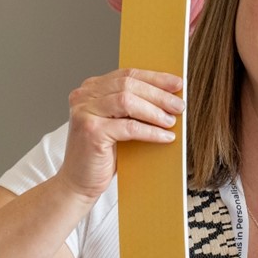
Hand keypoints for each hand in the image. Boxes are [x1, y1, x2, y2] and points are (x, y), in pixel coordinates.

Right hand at [60, 68, 181, 200]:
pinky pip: (129, 127)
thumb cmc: (101, 154)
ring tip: (172, 121)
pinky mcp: (91, 131)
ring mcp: (84, 112)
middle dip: (158, 94)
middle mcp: (83, 96)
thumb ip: (131, 106)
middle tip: (179, 105)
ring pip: (127, 101)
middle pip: (128, 84)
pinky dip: (151, 131)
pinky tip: (165, 137)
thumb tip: (169, 97)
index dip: (155, 78)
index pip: (127, 74)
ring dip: (155, 111)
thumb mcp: (115, 123)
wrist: (79, 183)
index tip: (177, 84)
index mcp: (90, 89)